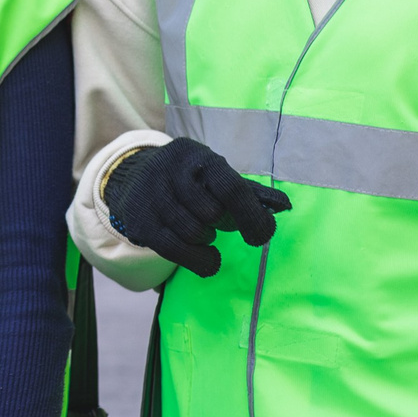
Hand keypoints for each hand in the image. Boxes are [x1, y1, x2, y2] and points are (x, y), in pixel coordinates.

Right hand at [100, 137, 291, 278]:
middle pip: (212, 213)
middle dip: (222, 223)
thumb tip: (284, 205)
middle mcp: (170, 171)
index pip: (230, 187)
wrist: (133, 178)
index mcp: (196, 156)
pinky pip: (175, 250)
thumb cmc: (186, 179)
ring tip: (204, 231)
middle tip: (218, 221)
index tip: (261, 236)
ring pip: (194, 233)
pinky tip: (208, 258)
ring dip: (208, 240)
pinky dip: (198, 260)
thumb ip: (249, 191)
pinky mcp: (139, 222)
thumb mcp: (215, 175)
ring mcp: (151, 197)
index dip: (251, 215)